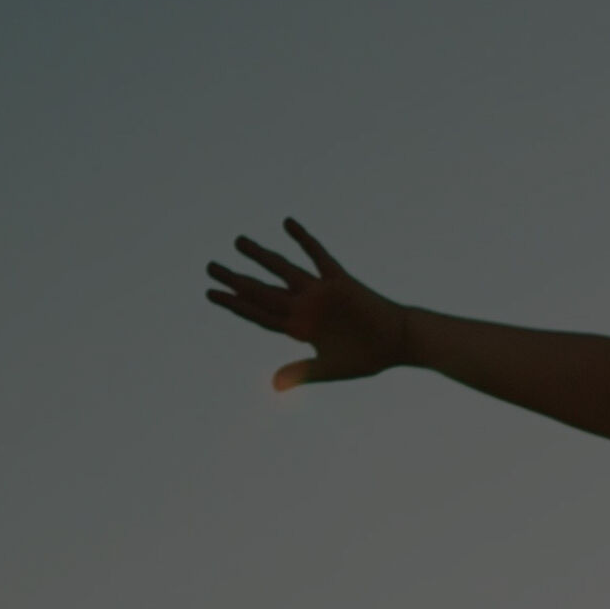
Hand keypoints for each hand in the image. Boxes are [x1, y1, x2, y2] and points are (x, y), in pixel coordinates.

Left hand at [204, 218, 414, 390]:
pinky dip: (304, 239)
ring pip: (283, 270)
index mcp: (299, 328)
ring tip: (237, 241)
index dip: (235, 304)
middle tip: (210, 267)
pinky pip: (318, 255)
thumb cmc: (368, 357)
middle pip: (262, 290)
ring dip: (261, 256)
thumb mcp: (330, 368)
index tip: (212, 293)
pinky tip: (287, 223)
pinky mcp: (339, 280)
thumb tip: (272, 385)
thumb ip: (302, 373)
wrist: (399, 343)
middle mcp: (304, 306)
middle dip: (236, 279)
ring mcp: (320, 292)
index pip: (259, 313)